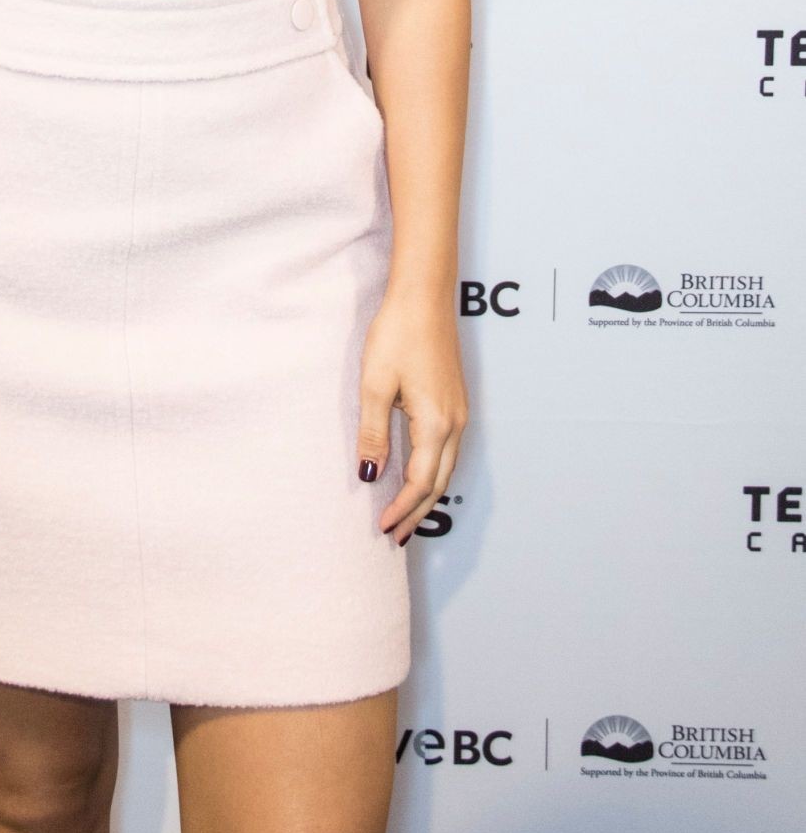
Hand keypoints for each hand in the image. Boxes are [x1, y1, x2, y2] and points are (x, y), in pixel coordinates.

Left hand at [355, 290, 467, 545]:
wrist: (424, 295)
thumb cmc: (397, 334)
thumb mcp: (375, 385)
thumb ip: (373, 434)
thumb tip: (371, 475)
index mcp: (436, 424)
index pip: (420, 482)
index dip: (402, 508)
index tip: (383, 528)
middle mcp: (455, 423)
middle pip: (439, 483)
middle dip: (418, 512)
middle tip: (396, 536)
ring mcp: (460, 412)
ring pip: (447, 468)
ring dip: (427, 494)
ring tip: (406, 514)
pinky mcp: (456, 401)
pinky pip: (449, 449)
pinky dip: (434, 471)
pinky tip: (419, 474)